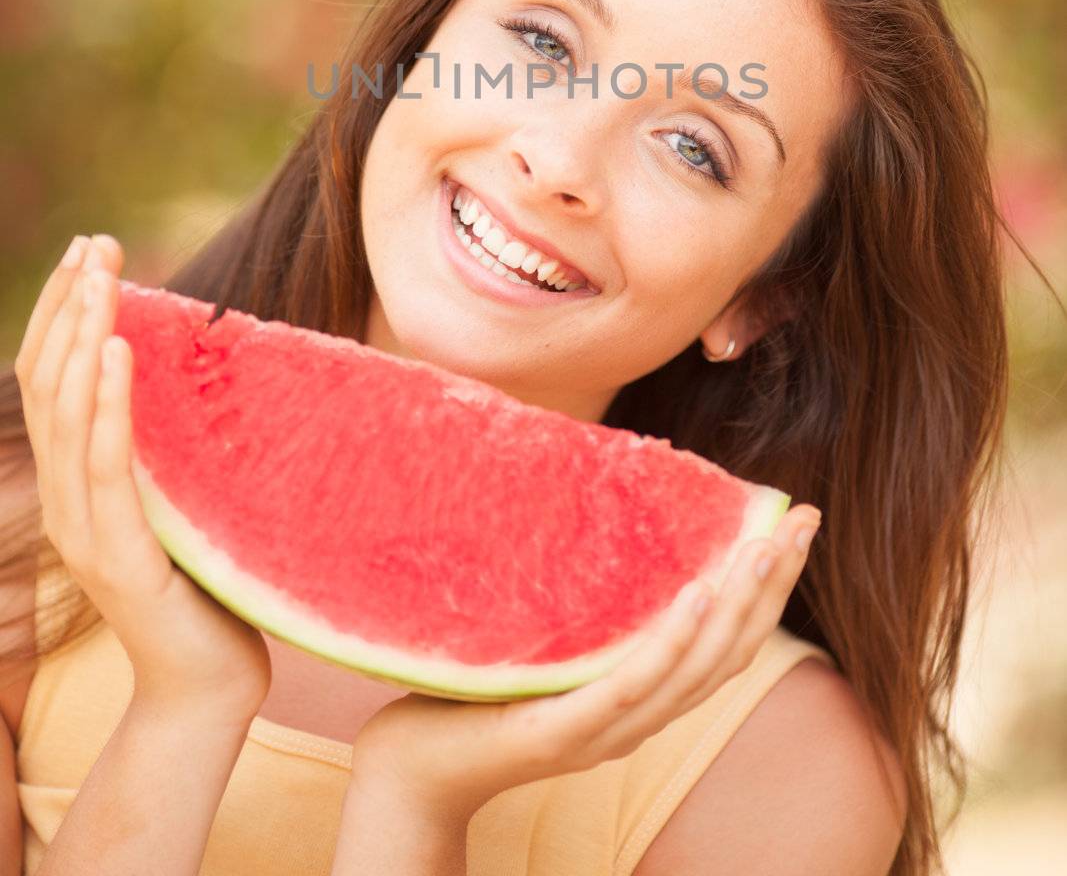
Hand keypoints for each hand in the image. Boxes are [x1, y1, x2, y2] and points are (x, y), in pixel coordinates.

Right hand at [15, 233, 271, 720]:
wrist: (208, 685)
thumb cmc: (205, 585)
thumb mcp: (179, 496)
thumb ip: (164, 444)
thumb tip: (185, 364)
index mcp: (76, 484)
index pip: (52, 380)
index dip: (61, 313)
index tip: (91, 250)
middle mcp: (65, 502)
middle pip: (49, 384)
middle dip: (69, 306)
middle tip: (96, 243)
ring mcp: (83, 531)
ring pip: (67, 415)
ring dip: (83, 336)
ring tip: (103, 278)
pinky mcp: (117, 557)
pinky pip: (106, 468)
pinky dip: (108, 404)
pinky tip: (118, 349)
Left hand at [347, 504, 821, 822]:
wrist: (413, 767)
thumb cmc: (476, 694)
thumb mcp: (551, 643)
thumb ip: (590, 604)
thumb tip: (613, 521)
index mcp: (642, 695)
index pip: (725, 641)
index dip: (768, 587)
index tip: (796, 525)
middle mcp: (638, 718)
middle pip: (727, 652)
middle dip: (771, 586)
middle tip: (803, 524)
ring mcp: (605, 730)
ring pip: (694, 670)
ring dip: (736, 607)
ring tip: (762, 549)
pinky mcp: (564, 733)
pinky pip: (630, 685)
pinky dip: (670, 641)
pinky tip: (694, 596)